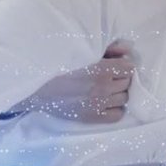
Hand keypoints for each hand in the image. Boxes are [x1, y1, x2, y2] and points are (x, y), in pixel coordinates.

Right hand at [17, 41, 134, 123]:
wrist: (36, 88)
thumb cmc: (57, 66)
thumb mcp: (82, 51)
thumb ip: (108, 48)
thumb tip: (129, 49)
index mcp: (100, 70)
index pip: (129, 68)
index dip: (122, 64)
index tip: (114, 64)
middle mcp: (103, 88)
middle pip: (127, 82)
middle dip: (120, 77)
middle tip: (107, 75)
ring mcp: (98, 104)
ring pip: (124, 98)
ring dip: (117, 92)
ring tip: (105, 88)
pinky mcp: (92, 117)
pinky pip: (117, 115)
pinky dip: (115, 108)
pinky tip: (105, 102)